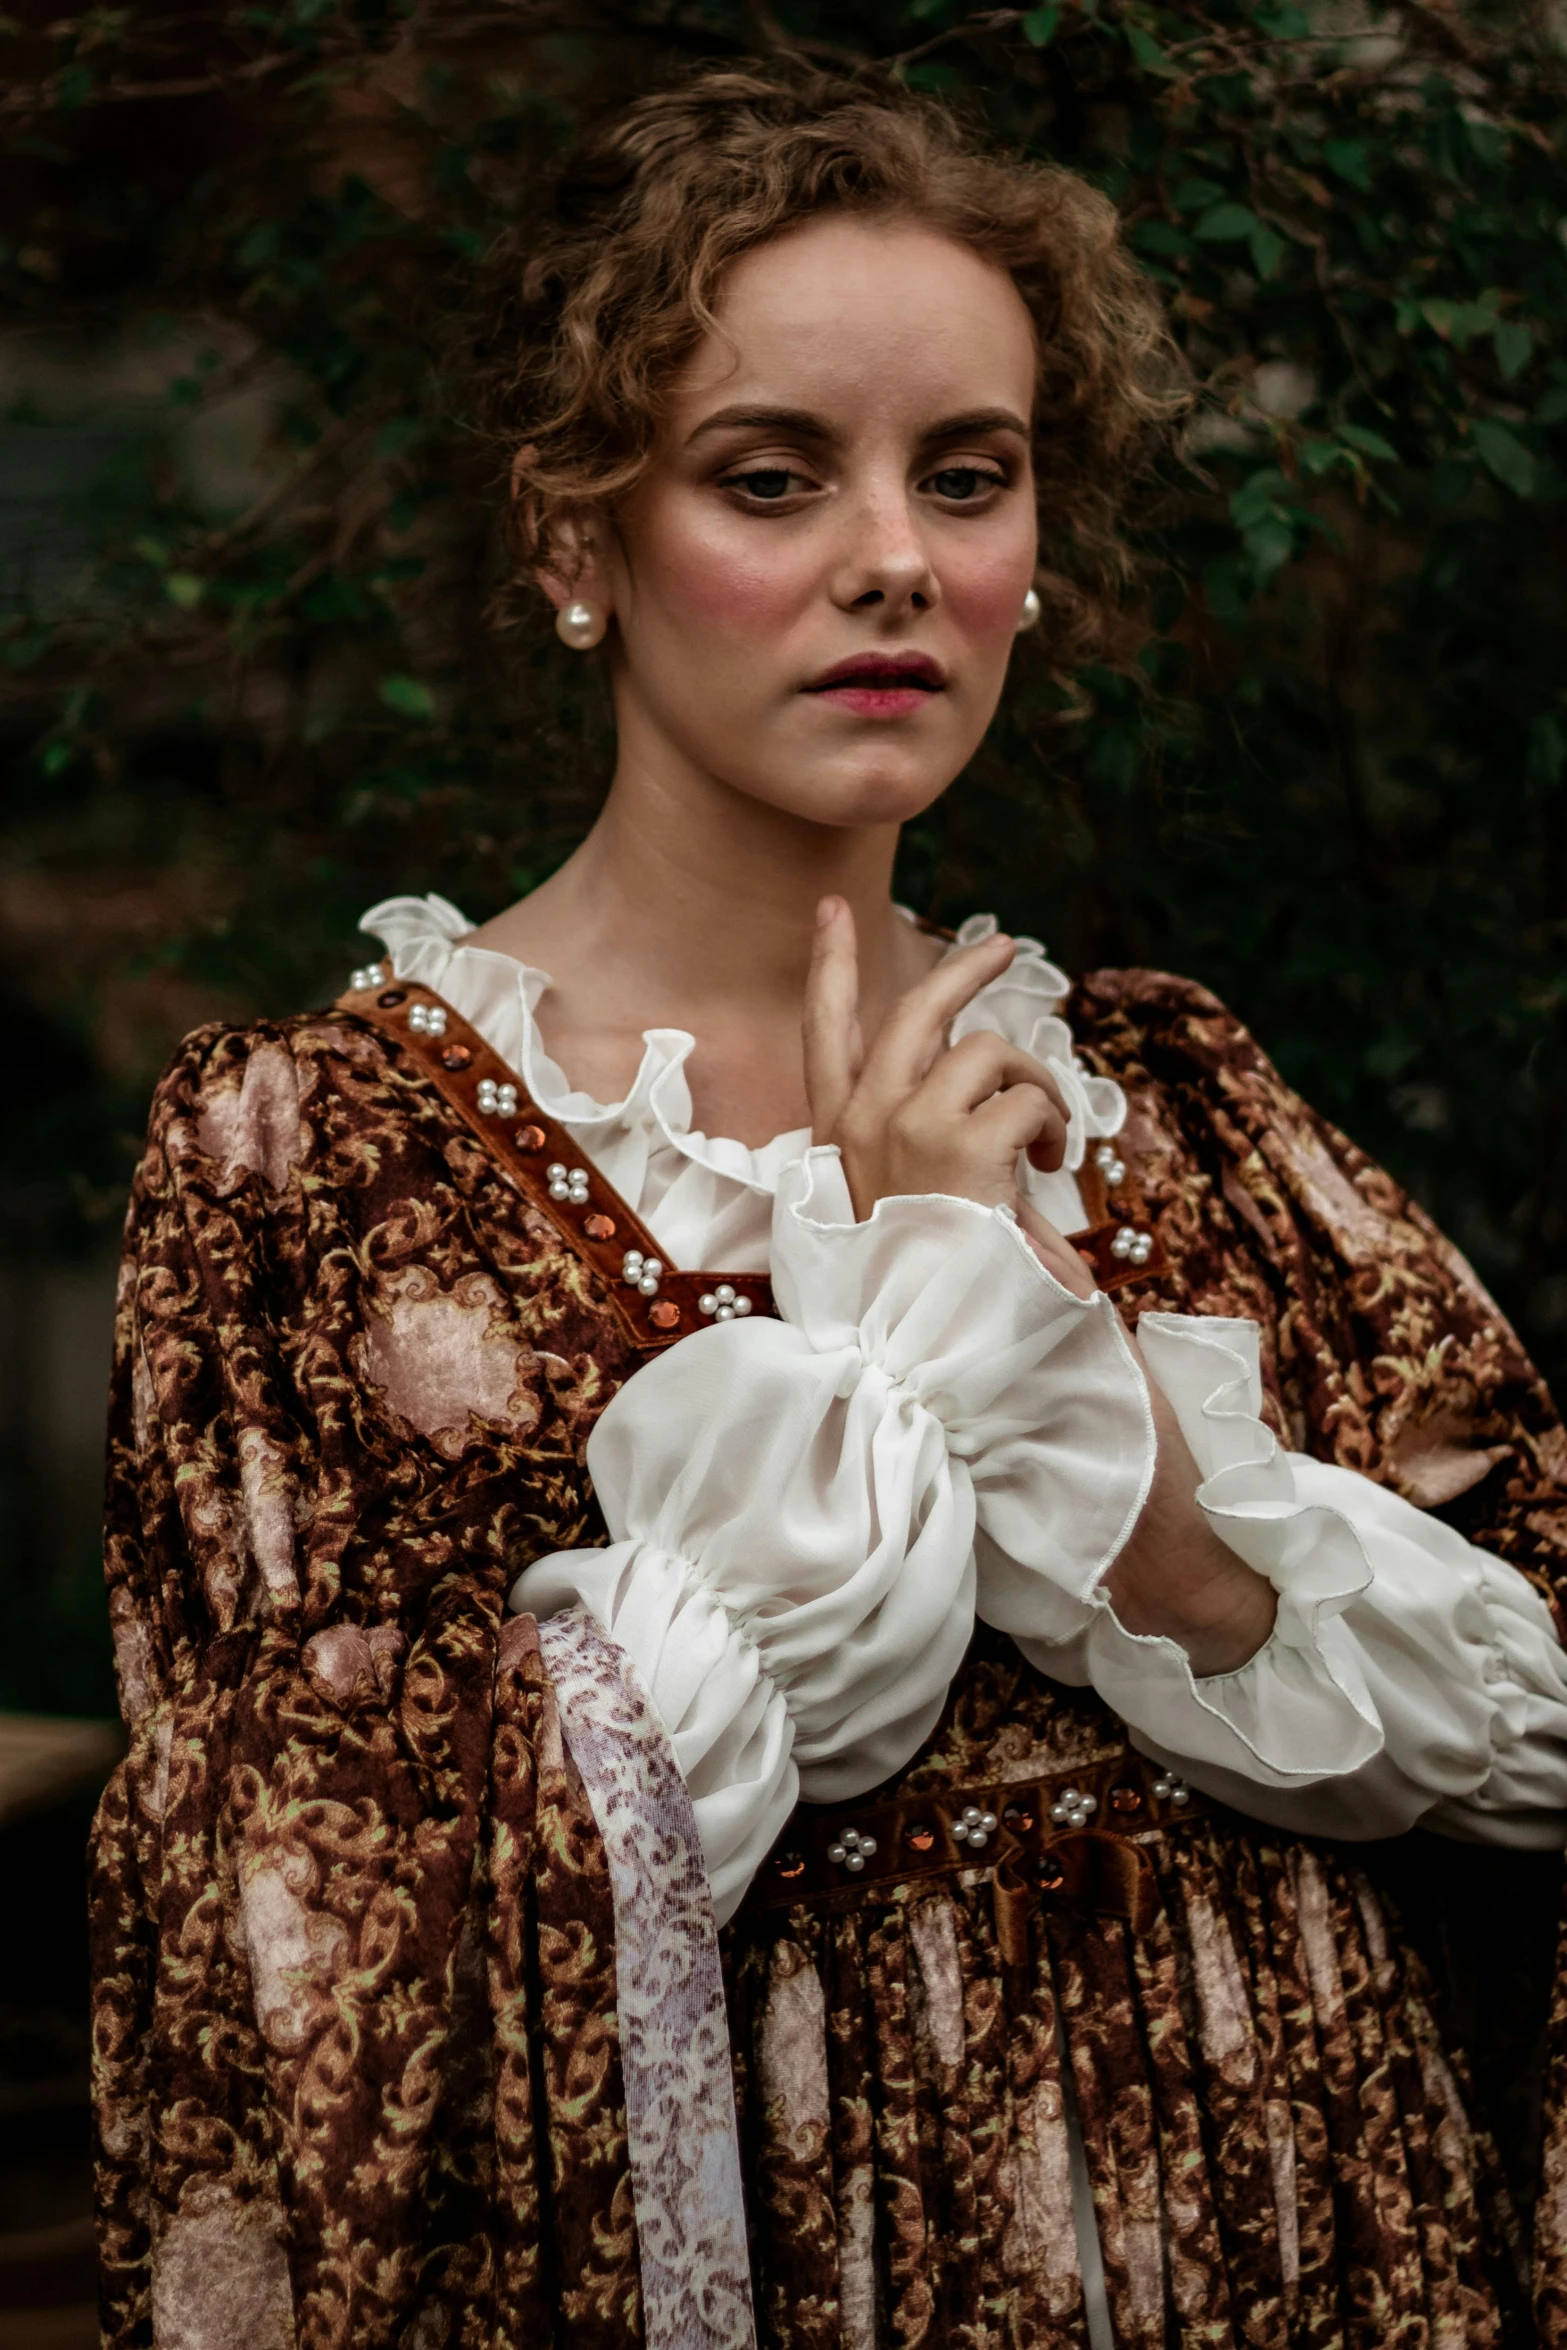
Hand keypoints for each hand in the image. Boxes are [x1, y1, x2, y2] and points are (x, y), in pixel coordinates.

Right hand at [803, 897, 1091, 1293]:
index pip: (825, 1030)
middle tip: (1004, 948)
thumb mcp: (906, 1192)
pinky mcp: (959, 1143)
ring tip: (1045, 1142)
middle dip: (962, 969)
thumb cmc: (930, 1275)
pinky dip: (1053, 1126)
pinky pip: (1028, 1097)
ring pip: (989, 1051)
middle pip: (917, 1010)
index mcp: (840, 1132)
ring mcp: (908, 1126)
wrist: (932, 1337)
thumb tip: (967, 1053)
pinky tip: (1049, 1168)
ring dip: (1034, 1085)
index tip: (831, 909)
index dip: (829, 965)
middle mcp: (864, 1118)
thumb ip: (923, 1122)